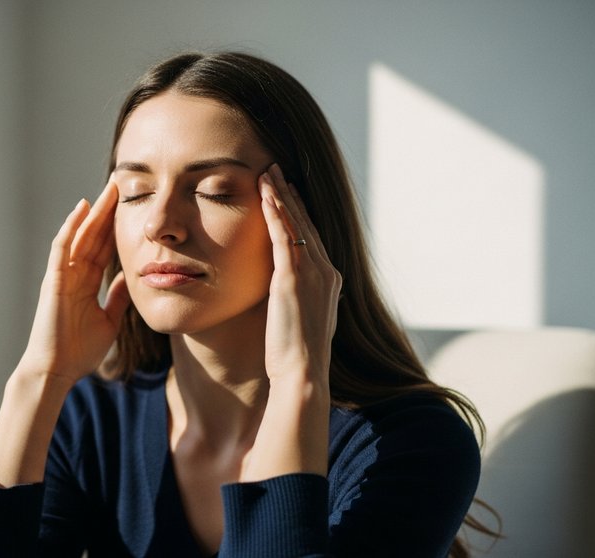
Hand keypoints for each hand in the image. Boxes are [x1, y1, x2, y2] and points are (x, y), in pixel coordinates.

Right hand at [16, 177, 131, 384]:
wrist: (58, 370)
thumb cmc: (80, 351)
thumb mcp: (110, 321)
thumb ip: (117, 298)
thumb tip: (129, 279)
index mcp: (87, 284)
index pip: (104, 248)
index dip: (116, 227)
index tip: (132, 206)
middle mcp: (75, 274)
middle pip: (94, 235)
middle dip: (108, 210)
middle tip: (123, 185)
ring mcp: (63, 275)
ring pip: (80, 235)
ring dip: (94, 211)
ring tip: (109, 188)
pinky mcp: (54, 279)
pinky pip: (63, 247)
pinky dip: (71, 227)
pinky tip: (82, 208)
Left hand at [259, 164, 341, 385]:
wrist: (302, 375)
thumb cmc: (295, 357)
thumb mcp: (300, 320)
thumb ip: (296, 300)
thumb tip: (285, 294)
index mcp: (329, 281)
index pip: (312, 236)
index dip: (298, 212)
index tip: (286, 192)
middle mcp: (326, 272)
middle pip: (306, 223)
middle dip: (290, 194)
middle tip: (276, 169)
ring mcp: (312, 273)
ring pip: (296, 224)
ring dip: (280, 195)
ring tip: (267, 172)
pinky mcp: (293, 279)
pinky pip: (284, 237)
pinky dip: (275, 214)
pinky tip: (265, 196)